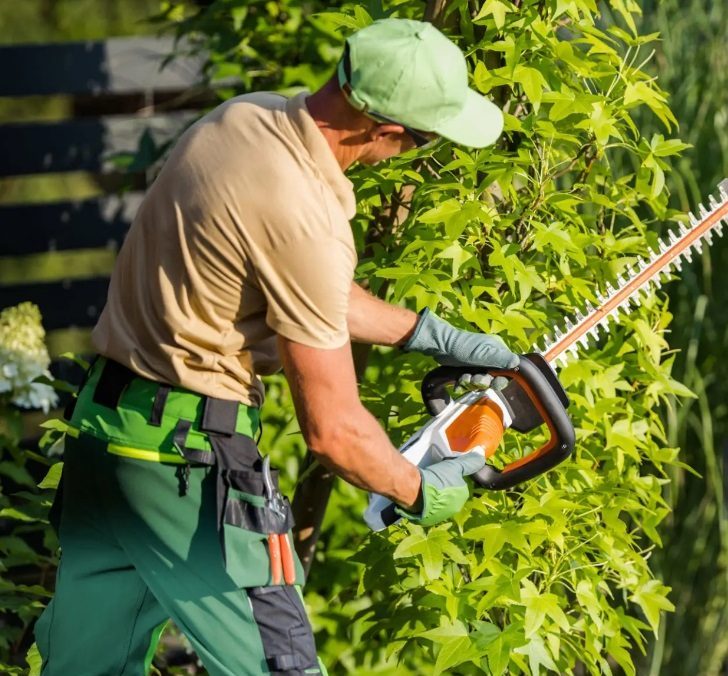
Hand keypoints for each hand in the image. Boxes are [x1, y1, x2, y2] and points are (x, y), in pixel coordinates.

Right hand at [395, 452, 484, 525]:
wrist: (415, 491)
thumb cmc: (437, 478)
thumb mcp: (455, 466)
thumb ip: (469, 462)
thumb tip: (482, 453)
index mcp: (462, 497)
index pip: (461, 487)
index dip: (453, 479)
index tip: (444, 473)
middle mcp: (453, 509)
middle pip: (450, 495)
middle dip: (445, 489)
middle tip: (434, 478)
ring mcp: (439, 516)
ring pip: (439, 503)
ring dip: (435, 496)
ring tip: (425, 486)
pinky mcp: (426, 520)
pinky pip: (428, 509)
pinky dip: (425, 503)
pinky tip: (420, 495)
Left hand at [403, 309, 517, 388]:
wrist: (439, 346)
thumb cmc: (463, 347)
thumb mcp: (483, 353)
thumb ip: (501, 358)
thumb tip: (518, 363)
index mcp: (497, 351)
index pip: (507, 370)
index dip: (501, 379)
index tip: (493, 383)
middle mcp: (489, 357)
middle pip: (493, 378)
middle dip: (483, 382)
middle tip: (474, 379)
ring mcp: (477, 363)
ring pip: (480, 382)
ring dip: (471, 383)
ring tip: (463, 378)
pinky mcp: (466, 369)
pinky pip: (469, 382)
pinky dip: (463, 384)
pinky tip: (458, 383)